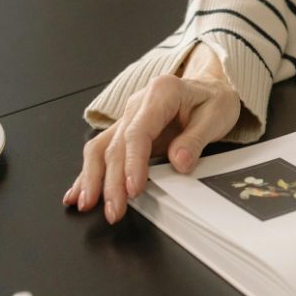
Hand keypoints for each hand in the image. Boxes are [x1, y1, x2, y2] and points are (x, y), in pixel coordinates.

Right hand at [63, 46, 241, 223]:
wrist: (211, 86)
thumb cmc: (214, 99)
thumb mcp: (218, 115)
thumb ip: (196, 140)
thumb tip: (179, 163)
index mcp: (161, 93)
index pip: (139, 132)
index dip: (133, 163)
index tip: (133, 188)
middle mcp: (137, 104)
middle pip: (116, 145)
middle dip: (111, 180)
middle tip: (114, 209)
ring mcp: (128, 117)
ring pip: (101, 148)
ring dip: (92, 178)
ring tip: (87, 204)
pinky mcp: (125, 131)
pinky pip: (102, 151)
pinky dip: (88, 173)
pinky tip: (77, 193)